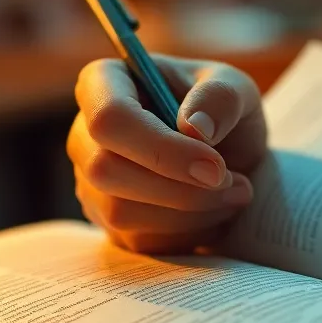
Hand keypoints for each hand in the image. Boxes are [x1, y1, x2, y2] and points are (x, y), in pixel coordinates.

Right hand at [67, 55, 266, 254]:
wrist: (230, 157)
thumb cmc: (223, 112)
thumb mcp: (236, 88)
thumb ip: (221, 97)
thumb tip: (194, 127)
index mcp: (106, 82)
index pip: (110, 118)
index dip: (161, 149)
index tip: (215, 168)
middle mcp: (85, 132)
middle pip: (106, 170)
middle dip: (179, 188)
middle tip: (235, 184)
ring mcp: (89, 180)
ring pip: (120, 212)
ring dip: (190, 213)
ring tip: (235, 193)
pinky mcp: (106, 220)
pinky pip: (137, 240)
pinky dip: (187, 234)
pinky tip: (213, 211)